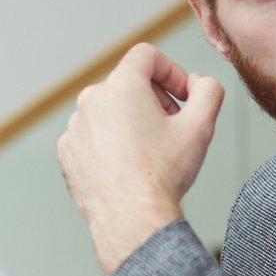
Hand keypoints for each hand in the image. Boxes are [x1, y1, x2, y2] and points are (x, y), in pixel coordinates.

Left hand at [58, 43, 224, 273]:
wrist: (130, 219)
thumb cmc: (162, 175)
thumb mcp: (200, 126)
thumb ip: (208, 90)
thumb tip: (198, 82)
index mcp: (121, 86)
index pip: (147, 56)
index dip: (172, 71)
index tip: (183, 97)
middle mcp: (91, 100)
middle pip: (128, 84)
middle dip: (154, 100)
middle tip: (171, 130)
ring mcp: (75, 127)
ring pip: (109, 111)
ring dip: (130, 123)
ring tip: (149, 153)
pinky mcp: (67, 152)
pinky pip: (92, 136)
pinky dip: (110, 144)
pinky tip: (127, 167)